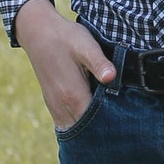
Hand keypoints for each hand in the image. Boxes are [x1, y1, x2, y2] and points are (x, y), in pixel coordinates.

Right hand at [15, 0, 115, 129]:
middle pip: (85, 131)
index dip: (111, 127)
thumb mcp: (86, 46)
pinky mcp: (51, 102)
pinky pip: (65, 123)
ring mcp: (54, 105)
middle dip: (101, 132)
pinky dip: (78, 125)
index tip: (126, 127)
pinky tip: (90, 120)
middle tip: (120, 131)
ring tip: (107, 128)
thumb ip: (99, 63)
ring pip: (74, 129)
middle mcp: (62, 105)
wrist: (37, 31)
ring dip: (89, 131)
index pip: (96, 124)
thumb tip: (111, 77)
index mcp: (73, 95)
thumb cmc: (66, 37)